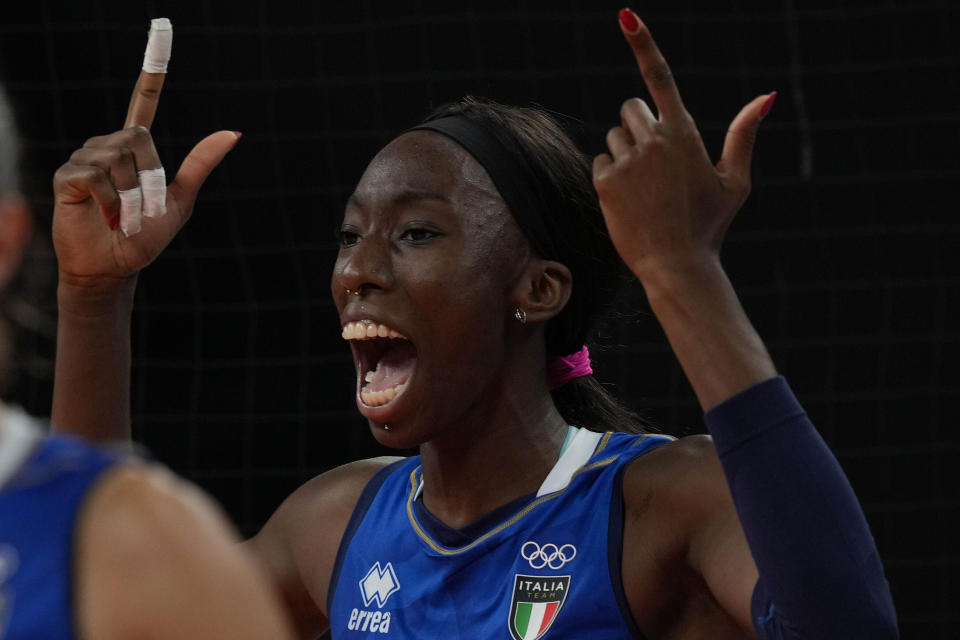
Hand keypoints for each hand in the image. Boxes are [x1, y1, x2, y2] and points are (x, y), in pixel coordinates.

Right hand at [52, 22, 238, 289]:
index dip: (152, 70)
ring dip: (133, 196)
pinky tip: (108, 216)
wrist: (115, 267)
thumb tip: (235, 132)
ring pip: (119, 159)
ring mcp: (85, 158)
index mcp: (136, 149)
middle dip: (150, 178)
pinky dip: (112, 202)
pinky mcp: (67, 176)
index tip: (160, 30)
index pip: (143, 101)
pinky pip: (97, 176)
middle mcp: (108, 146)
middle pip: (139, 139)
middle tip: (145, 208)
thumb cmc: (144, 236)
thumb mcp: (180, 200)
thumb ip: (201, 163)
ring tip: (126, 216)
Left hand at [592, 9, 774, 283]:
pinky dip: (610, 176)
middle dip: (639, 126)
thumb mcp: (734, 181)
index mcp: (685, 134)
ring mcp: (626, 160)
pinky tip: (628, 199)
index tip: (626, 16)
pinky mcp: (604, 180)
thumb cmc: (708, 224)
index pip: (660, 78)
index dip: (643, 44)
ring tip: (645, 189)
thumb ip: (744, 135)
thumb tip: (767, 96)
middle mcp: (653, 140)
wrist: (677, 265)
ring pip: (614, 136)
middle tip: (654, 162)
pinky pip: (600, 160)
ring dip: (625, 153)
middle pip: (630, 108)